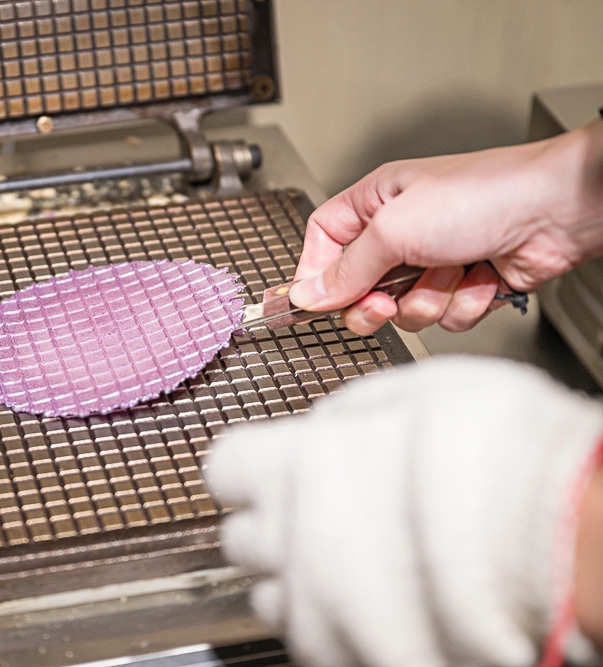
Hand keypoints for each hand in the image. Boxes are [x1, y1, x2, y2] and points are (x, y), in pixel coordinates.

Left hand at [204, 357, 602, 666]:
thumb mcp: (414, 389)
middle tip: (321, 513)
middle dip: (273, 524)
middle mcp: (289, 542)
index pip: (223, 469)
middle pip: (241, 539)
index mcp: (291, 466)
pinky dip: (337, 624)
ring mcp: (317, 611)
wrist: (560, 537)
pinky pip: (318, 643)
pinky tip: (382, 603)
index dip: (250, 466)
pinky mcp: (349, 659)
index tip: (270, 466)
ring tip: (357, 564)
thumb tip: (325, 426)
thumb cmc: (499, 456)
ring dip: (299, 579)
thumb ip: (348, 410)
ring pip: (271, 599)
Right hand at [289, 120, 602, 334]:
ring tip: (452, 271)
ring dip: (429, 300)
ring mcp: (432, 262)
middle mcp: (401, 233)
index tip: (312, 302)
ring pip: (403, 310)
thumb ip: (346, 268)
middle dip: (375, 303)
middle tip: (385, 302)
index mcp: (374, 204)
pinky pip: (443, 317)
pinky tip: (480, 275)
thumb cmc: (482, 195)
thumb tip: (309, 293)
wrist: (556, 210)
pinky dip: (463, 303)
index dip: (315, 275)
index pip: (323, 242)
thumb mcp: (394, 229)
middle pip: (358, 288)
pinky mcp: (463, 285)